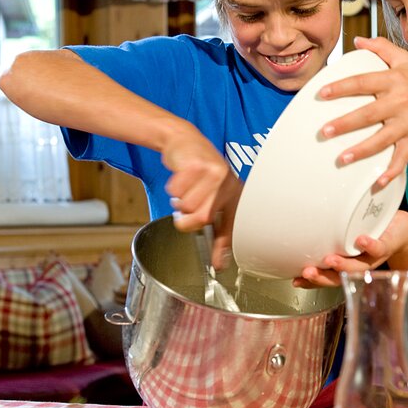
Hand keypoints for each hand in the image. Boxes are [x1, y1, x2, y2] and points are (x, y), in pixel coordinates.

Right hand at [162, 127, 242, 266]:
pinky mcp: (197, 164)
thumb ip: (217, 226)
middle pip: (202, 217)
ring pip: (187, 205)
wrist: (186, 141)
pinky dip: (172, 189)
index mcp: (234, 196)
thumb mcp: (213, 196)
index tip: (219, 266)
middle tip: (184, 208)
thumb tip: (219, 260)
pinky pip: (176, 190)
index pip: (231, 226)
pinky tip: (180, 178)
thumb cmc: (199, 172)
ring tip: (185, 190)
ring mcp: (214, 173)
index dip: (223, 247)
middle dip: (186, 218)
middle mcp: (227, 185)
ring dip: (179, 201)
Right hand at [293, 210, 407, 287]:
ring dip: (343, 265)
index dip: (311, 282)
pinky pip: (378, 248)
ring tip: (330, 260)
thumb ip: (330, 236)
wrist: (400, 230)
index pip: (326, 277)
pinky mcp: (386, 246)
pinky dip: (369, 246)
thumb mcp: (347, 235)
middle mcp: (358, 266)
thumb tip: (303, 226)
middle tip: (308, 272)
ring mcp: (372, 258)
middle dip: (322, 277)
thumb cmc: (370, 233)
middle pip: (339, 277)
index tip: (296, 280)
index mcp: (346, 266)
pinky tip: (360, 240)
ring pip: (357, 267)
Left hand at [319, 36, 407, 185]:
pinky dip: (391, 172)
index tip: (321, 94)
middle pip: (369, 114)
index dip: (342, 88)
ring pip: (383, 139)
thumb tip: (356, 41)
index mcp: (394, 80)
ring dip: (362, 150)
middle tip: (324, 132)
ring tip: (341, 159)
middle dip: (345, 123)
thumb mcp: (404, 60)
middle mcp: (401, 102)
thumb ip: (381, 48)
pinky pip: (402, 158)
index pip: (363, 82)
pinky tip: (377, 183)